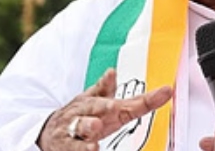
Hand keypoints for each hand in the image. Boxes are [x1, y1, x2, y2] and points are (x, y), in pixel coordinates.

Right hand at [37, 69, 171, 150]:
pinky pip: (74, 150)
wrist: (47, 133)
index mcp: (101, 106)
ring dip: (87, 132)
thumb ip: (105, 90)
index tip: (167, 92)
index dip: (149, 98)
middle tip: (111, 109)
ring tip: (95, 137)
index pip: (129, 102)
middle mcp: (87, 117)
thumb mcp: (92, 102)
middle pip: (96, 111)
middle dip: (102, 109)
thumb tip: (113, 71)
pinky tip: (92, 150)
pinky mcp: (66, 148)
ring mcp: (74, 133)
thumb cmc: (79, 117)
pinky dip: (82, 150)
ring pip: (80, 132)